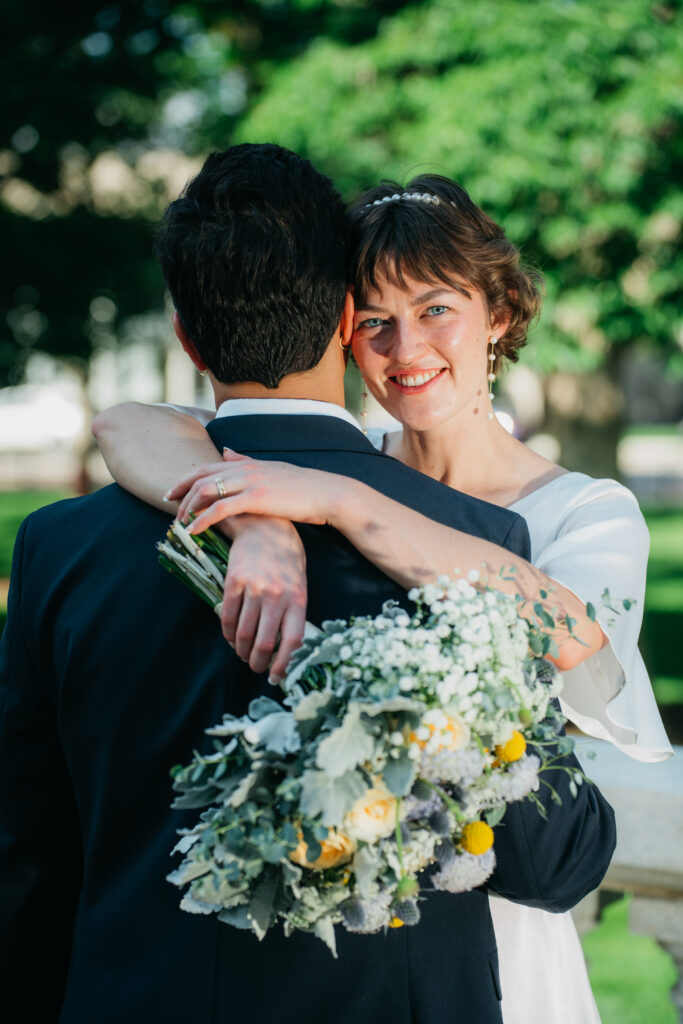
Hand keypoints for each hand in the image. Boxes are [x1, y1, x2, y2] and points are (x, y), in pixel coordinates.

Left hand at [166, 449, 343, 531]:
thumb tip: (226, 452)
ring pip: (207, 490)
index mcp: (247, 463)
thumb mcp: (270, 470)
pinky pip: (221, 508)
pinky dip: (203, 519)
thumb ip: (246, 461)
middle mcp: (245, 468)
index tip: (171, 492)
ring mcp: (250, 482)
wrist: (326, 494)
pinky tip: (194, 530)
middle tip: (168, 508)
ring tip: (181, 523)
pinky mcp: (256, 498)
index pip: (207, 467)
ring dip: (189, 507)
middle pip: (201, 477)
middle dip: (181, 492)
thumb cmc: (302, 487)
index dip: (185, 479)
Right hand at [217, 515, 306, 682]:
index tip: (276, 676)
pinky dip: (227, 632)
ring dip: (240, 650)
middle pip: (265, 642)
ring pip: (243, 633)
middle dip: (257, 662)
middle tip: (254, 667)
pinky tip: (230, 637)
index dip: (283, 664)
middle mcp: (277, 595)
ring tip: (242, 654)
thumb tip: (284, 649)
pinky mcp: (234, 581)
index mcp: (298, 598)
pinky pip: (227, 616)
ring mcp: (254, 588)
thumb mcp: (299, 584)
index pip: (292, 641)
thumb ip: (292, 613)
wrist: (266, 527)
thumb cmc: (287, 559)